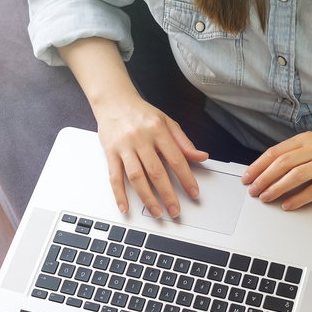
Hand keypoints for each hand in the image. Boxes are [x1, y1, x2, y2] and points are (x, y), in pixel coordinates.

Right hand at [96, 97, 207, 217]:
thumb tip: (201, 157)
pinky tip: (125, 206)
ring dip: (147, 198)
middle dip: (167, 194)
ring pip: (136, 177)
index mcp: (158, 130)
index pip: (176, 158)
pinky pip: (114, 176)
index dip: (186, 178)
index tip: (193, 193)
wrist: (114, 100)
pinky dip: (119, 194)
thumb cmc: (141, 113)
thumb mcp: (167, 122)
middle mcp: (141, 139)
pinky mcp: (110, 152)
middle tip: (175, 211)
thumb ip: (184, 142)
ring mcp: (124, 147)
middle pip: (156, 172)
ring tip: (156, 212)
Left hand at [241, 131, 311, 209]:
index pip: (275, 152)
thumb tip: (264, 174)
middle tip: (253, 190)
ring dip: (277, 188)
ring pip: (296, 175)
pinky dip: (298, 198)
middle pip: (283, 163)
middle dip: (264, 178)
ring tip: (266, 197)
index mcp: (306, 140)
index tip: (248, 177)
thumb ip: (293, 157)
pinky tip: (288, 205)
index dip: (258, 165)